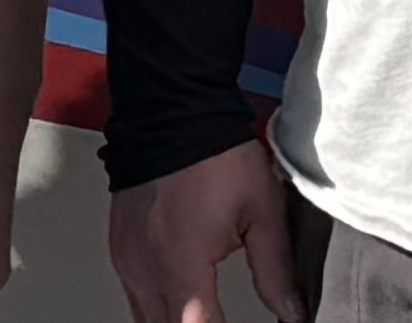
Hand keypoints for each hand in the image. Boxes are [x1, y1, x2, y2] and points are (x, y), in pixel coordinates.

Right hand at [105, 138, 305, 322]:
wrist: (170, 110)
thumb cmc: (212, 152)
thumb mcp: (261, 211)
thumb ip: (275, 270)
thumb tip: (290, 311)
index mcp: (181, 264)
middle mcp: (146, 269)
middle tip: (222, 316)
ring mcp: (128, 261)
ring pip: (147, 321)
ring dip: (178, 322)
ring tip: (208, 315)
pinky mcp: (120, 250)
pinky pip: (136, 298)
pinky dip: (160, 309)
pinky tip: (183, 306)